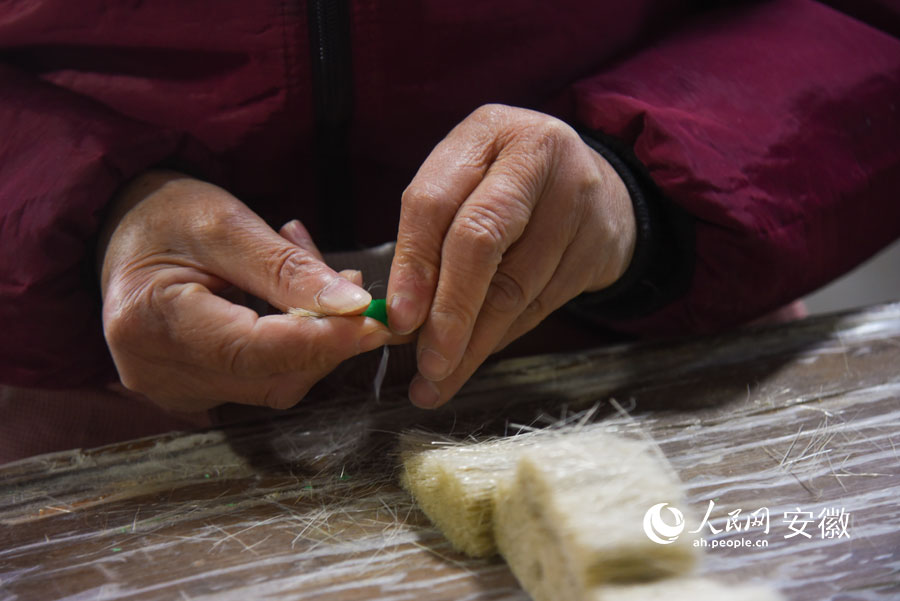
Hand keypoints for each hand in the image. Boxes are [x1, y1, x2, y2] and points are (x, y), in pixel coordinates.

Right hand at [98, 170, 391, 411]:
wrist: (124, 231)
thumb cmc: (167, 217)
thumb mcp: (227, 223)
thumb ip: (288, 268)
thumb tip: (353, 305)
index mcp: (150, 323)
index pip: (253, 349)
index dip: (322, 340)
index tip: (376, 321)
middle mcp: (156, 372)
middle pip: (270, 376)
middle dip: (327, 337)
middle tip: (354, 285)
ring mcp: (172, 391)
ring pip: (274, 384)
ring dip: (314, 339)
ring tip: (317, 277)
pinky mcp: (194, 393)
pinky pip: (261, 381)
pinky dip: (293, 347)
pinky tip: (293, 305)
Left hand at [387, 105, 635, 407]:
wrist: (595, 183)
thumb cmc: (506, 186)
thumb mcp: (465, 185)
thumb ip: (430, 238)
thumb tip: (401, 320)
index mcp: (485, 134)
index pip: (435, 202)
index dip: (413, 266)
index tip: (398, 320)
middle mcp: (535, 158)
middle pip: (480, 243)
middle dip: (449, 313)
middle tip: (429, 365)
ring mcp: (575, 200)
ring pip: (514, 287)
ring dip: (474, 342)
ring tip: (442, 378)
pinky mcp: (599, 244)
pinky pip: (541, 305)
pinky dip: (503, 336)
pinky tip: (477, 354)